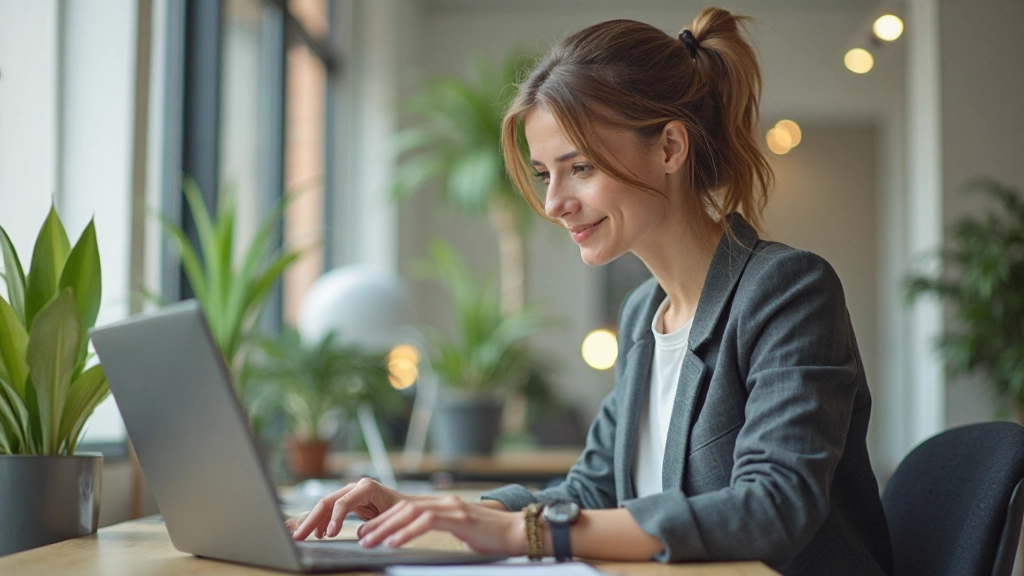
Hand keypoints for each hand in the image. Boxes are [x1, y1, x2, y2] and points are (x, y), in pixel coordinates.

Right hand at [291, 478, 406, 540]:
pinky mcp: (349, 501)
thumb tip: (360, 534)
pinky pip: (330, 510)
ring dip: (311, 521)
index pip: (343, 502)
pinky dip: (321, 521)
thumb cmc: (404, 512)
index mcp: (367, 487)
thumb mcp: (393, 518)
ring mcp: (350, 493)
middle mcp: (355, 487)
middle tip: (299, 536)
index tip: (328, 535)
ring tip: (300, 536)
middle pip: (327, 502)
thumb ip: (377, 523)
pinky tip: (316, 533)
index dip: (333, 518)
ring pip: (325, 506)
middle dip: (311, 519)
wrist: (409, 506)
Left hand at [355, 496, 525, 555]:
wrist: (519, 533)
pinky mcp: (459, 518)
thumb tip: (427, 542)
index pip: (407, 508)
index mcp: (443, 505)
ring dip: (387, 527)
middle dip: (379, 522)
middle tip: (361, 538)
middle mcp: (445, 502)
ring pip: (410, 512)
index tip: (368, 533)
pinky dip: (407, 532)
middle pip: (403, 507)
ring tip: (370, 541)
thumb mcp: (462, 534)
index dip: (385, 519)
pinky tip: (394, 542)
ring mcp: (452, 508)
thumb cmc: (493, 538)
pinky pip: (426, 522)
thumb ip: (444, 532)